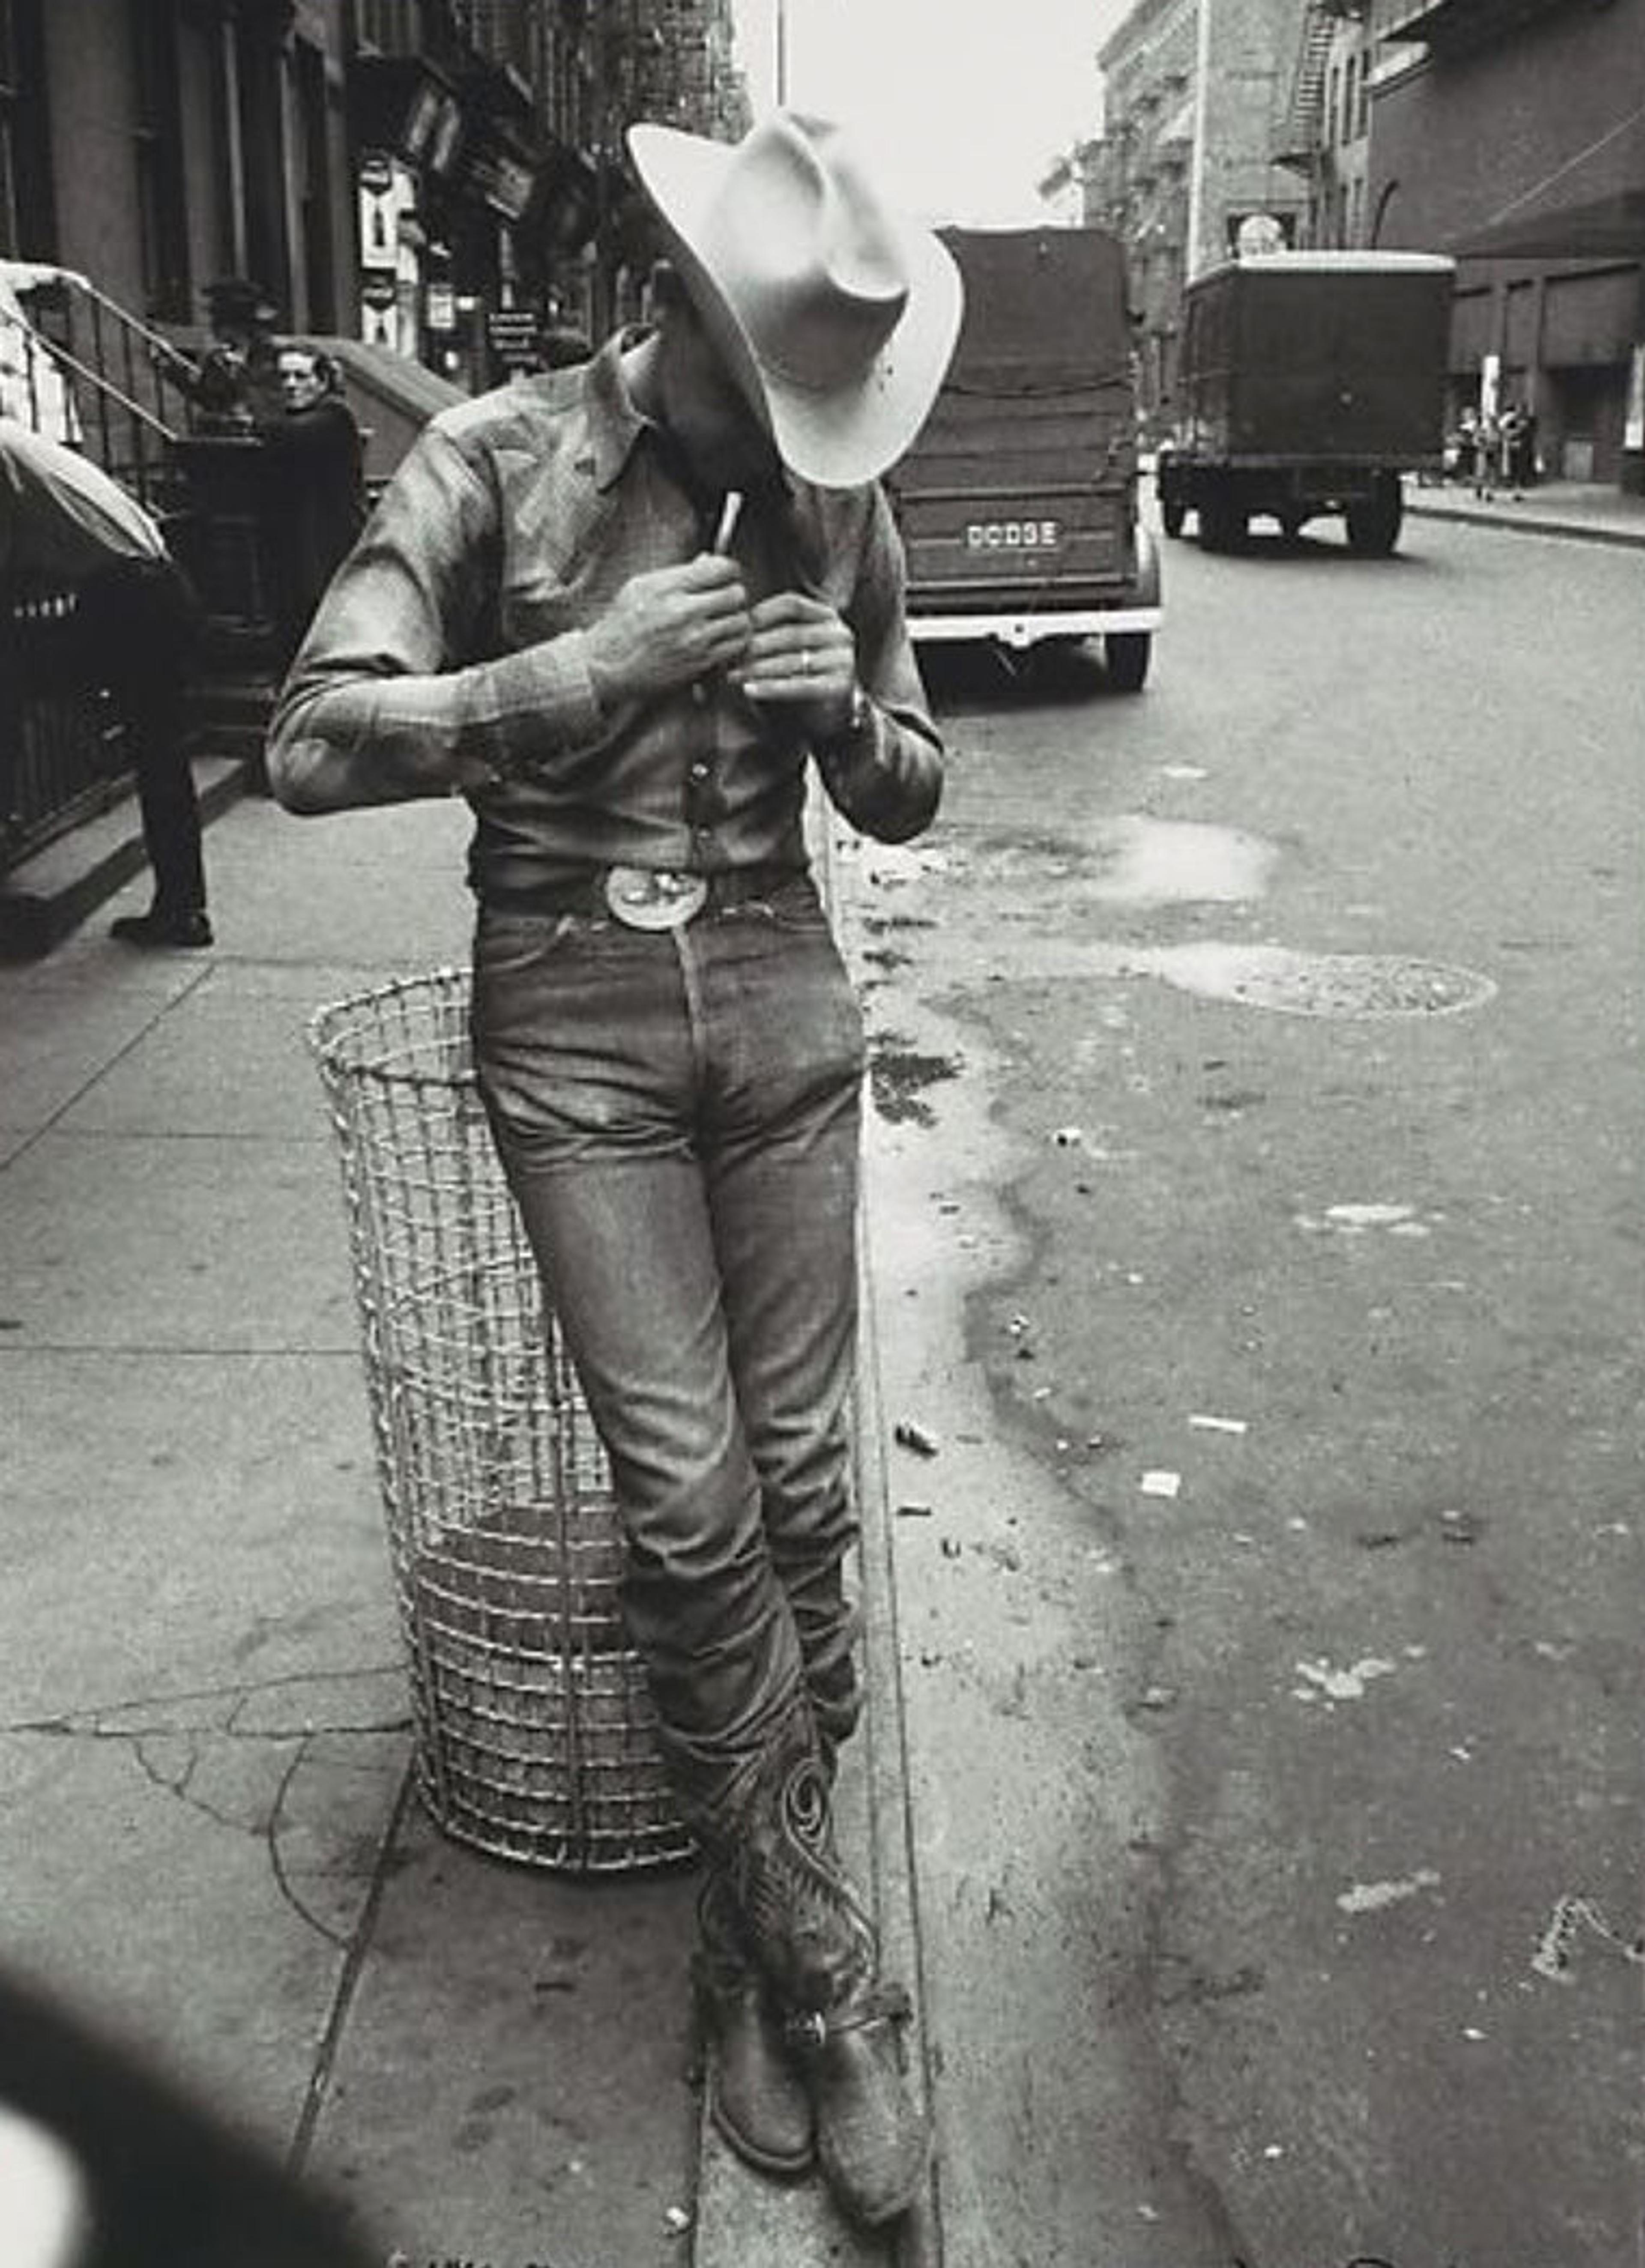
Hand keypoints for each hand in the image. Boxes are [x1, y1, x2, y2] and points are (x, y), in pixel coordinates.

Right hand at [583, 553, 749, 706]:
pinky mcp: (700, 662)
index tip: (725, 574)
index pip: (721, 568)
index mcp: (667, 588)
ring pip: (741, 621)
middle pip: (736, 594)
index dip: (728, 569)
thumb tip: (706, 560)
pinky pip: (735, 646)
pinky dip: (734, 641)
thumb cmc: (621, 626)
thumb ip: (676, 574)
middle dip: (734, 593)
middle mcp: (683, 612)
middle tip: (726, 598)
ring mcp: (694, 639)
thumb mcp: (640, 587)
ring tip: (724, 619)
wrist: (608, 666)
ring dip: (737, 618)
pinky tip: (722, 638)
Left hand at [737, 592, 857, 737]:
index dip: (763, 612)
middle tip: (732, 655)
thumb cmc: (803, 673)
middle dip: (756, 645)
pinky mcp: (839, 687)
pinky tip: (749, 690)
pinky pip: (799, 686)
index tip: (741, 625)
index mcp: (827, 616)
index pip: (792, 604)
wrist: (829, 711)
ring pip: (792, 660)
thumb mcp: (790, 646)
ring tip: (734, 674)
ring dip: (758, 668)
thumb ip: (771, 633)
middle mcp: (840, 635)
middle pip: (791, 633)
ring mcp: (843, 661)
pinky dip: (771, 688)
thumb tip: (734, 629)